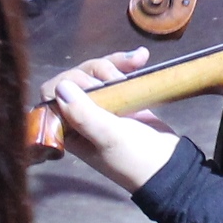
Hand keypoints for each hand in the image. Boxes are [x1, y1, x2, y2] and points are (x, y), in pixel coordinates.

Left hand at [44, 54, 183, 193]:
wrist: (171, 165)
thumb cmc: (136, 157)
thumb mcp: (109, 137)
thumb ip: (83, 114)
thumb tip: (62, 87)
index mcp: (70, 129)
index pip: (51, 96)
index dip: (66, 83)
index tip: (90, 84)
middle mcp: (81, 116)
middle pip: (75, 79)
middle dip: (95, 71)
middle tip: (117, 80)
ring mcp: (102, 106)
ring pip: (96, 72)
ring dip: (113, 63)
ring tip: (137, 62)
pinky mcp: (121, 99)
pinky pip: (116, 74)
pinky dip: (126, 63)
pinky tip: (142, 57)